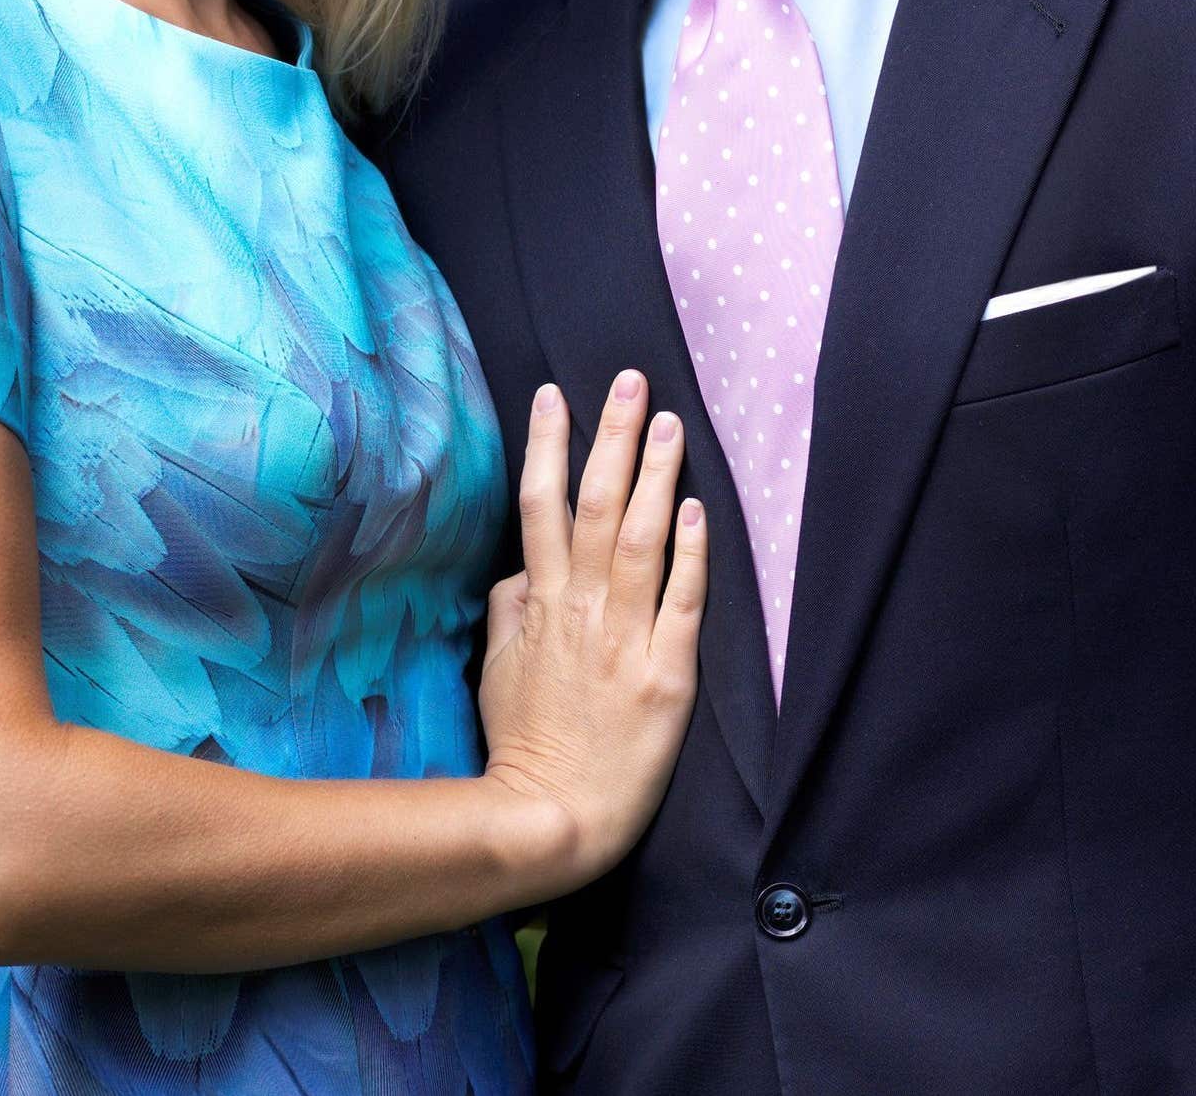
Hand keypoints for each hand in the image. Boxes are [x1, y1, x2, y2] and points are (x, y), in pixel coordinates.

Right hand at [474, 372, 708, 891]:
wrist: (553, 817)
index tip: (556, 394)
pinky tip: (698, 508)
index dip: (548, 445)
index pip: (539, 506)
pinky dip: (690, 552)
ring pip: (638, 538)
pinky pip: (682, 601)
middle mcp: (581, 609)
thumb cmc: (524, 745)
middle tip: (629, 378)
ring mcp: (625, 639)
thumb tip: (522, 568)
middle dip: (610, 436)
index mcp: (540, 604)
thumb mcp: (497, 671)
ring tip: (668, 420)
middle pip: (591, 504)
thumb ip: (510, 611)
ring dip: (654, 476)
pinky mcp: (666, 675)